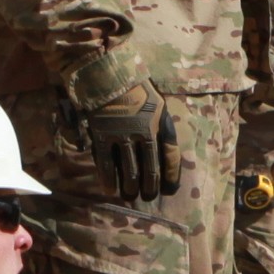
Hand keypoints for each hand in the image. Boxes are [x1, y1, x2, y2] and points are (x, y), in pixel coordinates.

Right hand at [67, 46, 179, 202]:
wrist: (108, 75)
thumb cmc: (136, 91)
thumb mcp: (159, 105)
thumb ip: (163, 127)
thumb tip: (169, 153)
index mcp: (160, 123)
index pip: (171, 156)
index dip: (171, 176)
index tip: (169, 189)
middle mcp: (143, 132)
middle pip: (151, 169)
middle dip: (150, 187)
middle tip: (148, 197)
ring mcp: (122, 136)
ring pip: (129, 170)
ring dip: (131, 187)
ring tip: (130, 195)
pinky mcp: (103, 136)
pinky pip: (107, 164)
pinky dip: (109, 180)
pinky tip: (111, 189)